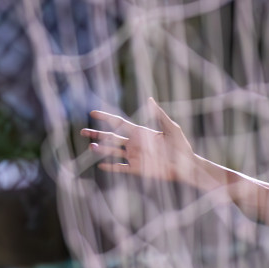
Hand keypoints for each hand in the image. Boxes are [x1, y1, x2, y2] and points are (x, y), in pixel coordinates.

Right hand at [82, 101, 205, 186]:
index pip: (119, 123)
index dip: (105, 118)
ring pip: (113, 152)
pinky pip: (120, 168)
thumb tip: (149, 99)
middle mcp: (135, 144)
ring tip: (90, 147)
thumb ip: (159, 115)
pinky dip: (111, 167)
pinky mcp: (137, 169)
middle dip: (96, 134)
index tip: (92, 113)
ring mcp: (135, 156)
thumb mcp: (171, 128)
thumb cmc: (182, 145)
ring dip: (101, 149)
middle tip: (82, 131)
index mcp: (141, 132)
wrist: (186, 165)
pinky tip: (100, 165)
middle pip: (111, 137)